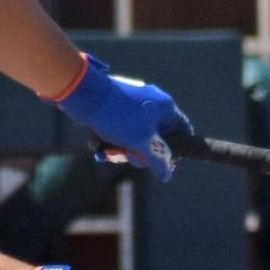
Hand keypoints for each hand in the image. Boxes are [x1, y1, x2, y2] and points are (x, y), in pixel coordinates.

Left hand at [49, 54, 189, 180]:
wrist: (85, 95)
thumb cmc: (118, 116)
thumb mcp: (142, 142)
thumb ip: (158, 160)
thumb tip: (167, 175)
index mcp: (165, 107)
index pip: (184, 131)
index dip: (175, 150)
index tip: (162, 161)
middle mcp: (152, 104)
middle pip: (156, 139)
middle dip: (140, 153)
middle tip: (127, 155)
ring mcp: (134, 106)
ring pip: (135, 137)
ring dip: (121, 149)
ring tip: (108, 151)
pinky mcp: (117, 108)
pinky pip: (119, 130)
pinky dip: (109, 139)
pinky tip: (98, 141)